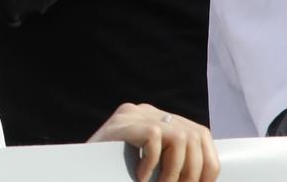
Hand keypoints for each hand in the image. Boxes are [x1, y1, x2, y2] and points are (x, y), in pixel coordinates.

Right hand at [88, 103, 218, 181]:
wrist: (78, 171)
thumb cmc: (115, 173)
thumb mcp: (151, 168)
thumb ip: (172, 162)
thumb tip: (208, 179)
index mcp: (157, 120)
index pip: (200, 134)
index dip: (209, 164)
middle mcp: (146, 111)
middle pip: (194, 136)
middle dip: (195, 171)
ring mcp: (134, 114)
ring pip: (180, 137)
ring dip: (175, 171)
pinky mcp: (123, 121)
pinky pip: (154, 138)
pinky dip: (152, 162)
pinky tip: (140, 176)